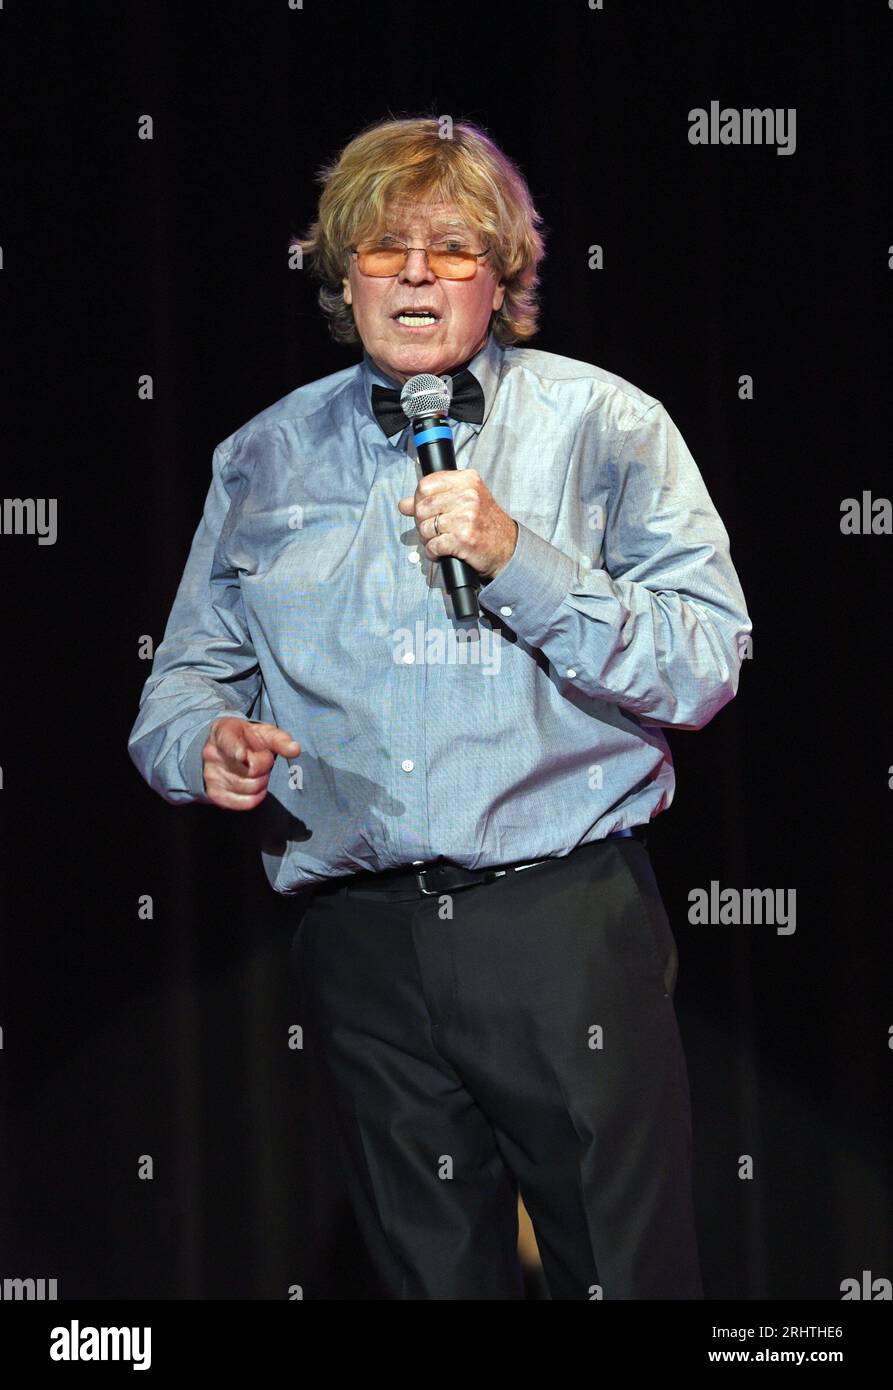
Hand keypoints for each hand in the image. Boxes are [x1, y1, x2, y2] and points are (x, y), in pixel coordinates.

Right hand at [201, 717, 299, 810]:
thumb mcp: (263, 732)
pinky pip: (245, 803)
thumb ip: (280, 740)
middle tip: (262, 760)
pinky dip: (257, 797)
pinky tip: (256, 787)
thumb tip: (295, 749)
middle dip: (266, 766)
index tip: (242, 755)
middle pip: (252, 769)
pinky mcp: (214, 794)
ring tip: (257, 772)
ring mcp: (210, 775)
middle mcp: (212, 753)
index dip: (236, 750)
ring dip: (262, 782)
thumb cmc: (247, 739)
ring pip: (250, 787)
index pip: (228, 742)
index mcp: (223, 731)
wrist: (221, 750)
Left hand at [397, 469, 517, 581]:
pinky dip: (433, 552)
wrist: (508, 548)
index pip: (425, 484)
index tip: (426, 510)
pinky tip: (442, 551)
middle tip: (433, 529)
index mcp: (467, 480)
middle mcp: (468, 496)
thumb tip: (404, 504)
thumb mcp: (464, 502)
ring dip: (427, 539)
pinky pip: (432, 546)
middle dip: (421, 522)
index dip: (419, 500)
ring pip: (424, 528)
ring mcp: (466, 517)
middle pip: (422, 507)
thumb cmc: (485, 524)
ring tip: (441, 540)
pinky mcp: (463, 539)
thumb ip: (434, 498)